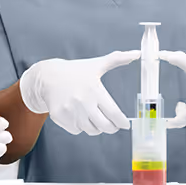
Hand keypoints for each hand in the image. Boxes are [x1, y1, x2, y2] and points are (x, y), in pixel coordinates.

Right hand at [20, 51, 139, 135]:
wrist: (48, 76)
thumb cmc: (75, 71)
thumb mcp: (96, 64)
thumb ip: (117, 59)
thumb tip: (137, 53)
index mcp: (94, 90)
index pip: (114, 113)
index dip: (122, 122)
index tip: (125, 125)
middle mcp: (83, 102)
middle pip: (105, 126)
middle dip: (112, 128)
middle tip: (113, 125)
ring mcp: (70, 111)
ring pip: (91, 130)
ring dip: (96, 127)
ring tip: (95, 118)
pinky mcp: (60, 117)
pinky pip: (77, 131)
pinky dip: (80, 127)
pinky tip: (79, 116)